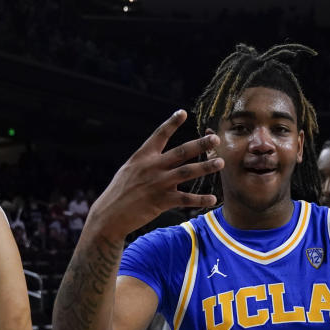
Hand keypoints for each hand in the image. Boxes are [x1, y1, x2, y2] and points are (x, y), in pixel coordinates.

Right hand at [88, 110, 221, 237]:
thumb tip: (162, 159)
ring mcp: (158, 183)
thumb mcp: (129, 171)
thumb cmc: (119, 193)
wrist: (109, 216)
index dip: (171, 123)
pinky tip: (212, 199)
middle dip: (200, 144)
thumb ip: (147, 163)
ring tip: (220, 163)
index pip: (159, 135)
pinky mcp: (161, 201)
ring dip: (206, 167)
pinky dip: (200, 199)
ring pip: (187, 172)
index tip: (183, 113)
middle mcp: (152, 167)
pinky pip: (185, 199)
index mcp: (142, 157)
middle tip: (216, 138)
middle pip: (181, 152)